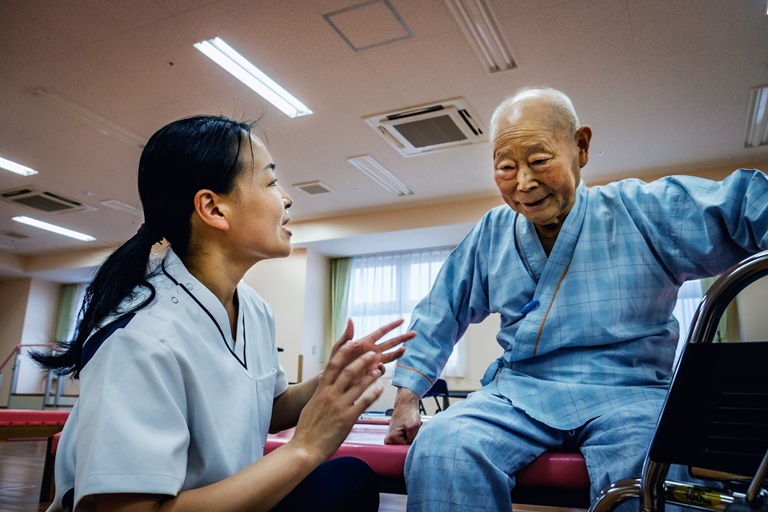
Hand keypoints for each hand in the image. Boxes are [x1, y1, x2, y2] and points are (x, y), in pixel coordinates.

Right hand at [290, 320, 412, 463]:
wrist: (305, 448)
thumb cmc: (307, 430)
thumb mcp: (311, 406)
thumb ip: (321, 395)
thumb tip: (326, 389)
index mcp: (320, 391)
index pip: (332, 366)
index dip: (343, 353)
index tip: (352, 343)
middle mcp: (330, 395)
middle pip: (348, 371)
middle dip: (362, 360)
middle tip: (372, 353)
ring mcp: (340, 406)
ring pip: (359, 385)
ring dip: (371, 375)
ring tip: (380, 368)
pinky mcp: (348, 418)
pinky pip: (364, 402)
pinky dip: (373, 394)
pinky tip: (380, 388)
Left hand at [329, 319, 414, 375]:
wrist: (333, 380)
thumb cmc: (335, 362)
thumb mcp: (339, 347)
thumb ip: (346, 335)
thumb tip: (350, 320)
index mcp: (366, 342)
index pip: (382, 332)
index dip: (392, 326)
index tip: (402, 320)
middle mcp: (372, 351)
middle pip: (391, 342)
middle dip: (403, 338)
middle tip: (414, 333)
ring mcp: (374, 362)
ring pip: (390, 356)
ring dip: (398, 353)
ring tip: (404, 350)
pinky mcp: (373, 374)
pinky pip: (382, 370)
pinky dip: (383, 369)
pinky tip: (378, 369)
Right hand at [385, 387, 421, 444]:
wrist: (406, 402)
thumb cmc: (408, 411)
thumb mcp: (414, 426)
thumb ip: (413, 440)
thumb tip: (414, 449)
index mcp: (391, 439)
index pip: (406, 449)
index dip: (414, 442)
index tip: (415, 433)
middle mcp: (389, 441)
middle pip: (405, 447)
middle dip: (413, 440)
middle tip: (414, 429)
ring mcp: (392, 438)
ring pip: (407, 443)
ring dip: (412, 437)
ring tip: (412, 428)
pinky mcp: (395, 435)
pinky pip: (406, 439)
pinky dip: (411, 435)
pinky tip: (411, 428)